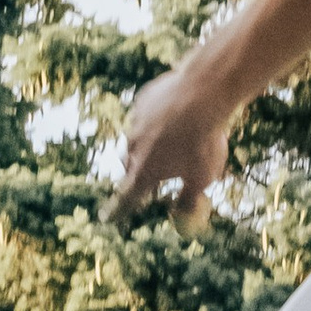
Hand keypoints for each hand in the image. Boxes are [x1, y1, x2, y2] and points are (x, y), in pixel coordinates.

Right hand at [113, 65, 233, 223]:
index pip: (126, 198)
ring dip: (150, 146)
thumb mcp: (202, 178)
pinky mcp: (142, 102)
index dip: (117, 209)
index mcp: (144, 172)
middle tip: (153, 177)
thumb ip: (189, 199)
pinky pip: (146, 117)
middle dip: (139, 174)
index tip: (106, 217)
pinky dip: (157, 122)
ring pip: (137, 141)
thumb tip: (180, 216)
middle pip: (130, 168)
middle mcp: (133, 148)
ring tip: (176, 142)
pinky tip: (179, 116)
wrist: (202, 93)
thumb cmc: (204, 142)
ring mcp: (135, 123)